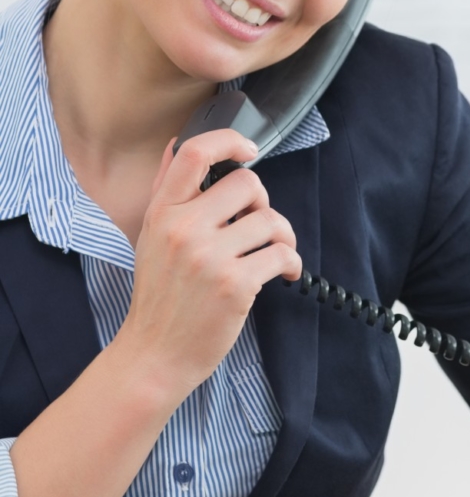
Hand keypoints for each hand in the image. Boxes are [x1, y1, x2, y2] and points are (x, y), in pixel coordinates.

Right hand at [118, 130, 301, 400]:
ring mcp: (209, 257)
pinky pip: (281, 255)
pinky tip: (283, 272)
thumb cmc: (158, 297)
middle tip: (260, 226)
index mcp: (162, 213)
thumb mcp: (150, 237)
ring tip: (275, 252)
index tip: (248, 150)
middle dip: (263, 203)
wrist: (155, 354)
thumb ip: (167, 191)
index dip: (229, 141)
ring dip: (283, 236)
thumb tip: (179, 144)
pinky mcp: (235, 285)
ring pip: (271, 221)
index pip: (195, 153)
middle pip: (248, 184)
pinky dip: (291, 263)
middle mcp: (184, 229)